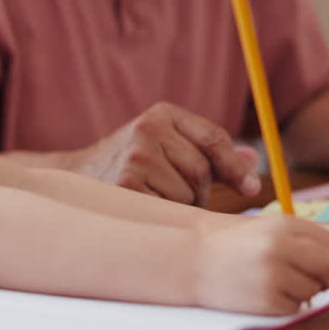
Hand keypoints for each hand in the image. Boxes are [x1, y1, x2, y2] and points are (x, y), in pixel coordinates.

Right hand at [69, 102, 261, 205]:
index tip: (251, 188)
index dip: (235, 166)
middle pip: (202, 169)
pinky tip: (144, 207)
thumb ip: (206, 153)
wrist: (76, 179)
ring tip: (154, 199)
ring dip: (180, 206)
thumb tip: (252, 161)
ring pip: (187, 193)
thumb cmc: (129, 166)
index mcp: (162, 114)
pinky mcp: (127, 183)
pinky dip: (164, 215)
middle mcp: (148, 128)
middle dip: (200, 192)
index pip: (212, 138)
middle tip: (181, 198)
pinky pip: (168, 208)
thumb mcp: (166, 147)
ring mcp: (136, 155)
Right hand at [196, 213, 328, 314]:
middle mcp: (281, 247)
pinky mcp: (266, 299)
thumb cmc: (230, 243)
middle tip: (297, 275)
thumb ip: (309, 243)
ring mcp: (273, 274)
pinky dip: (286, 305)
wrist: (189, 258)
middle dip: (319, 276)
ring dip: (300, 291)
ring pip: (313, 290)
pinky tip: (264, 294)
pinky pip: (294, 307)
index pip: (328, 243)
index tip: (304, 258)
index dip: (322, 254)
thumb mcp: (267, 232)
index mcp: (282, 225)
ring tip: (272, 282)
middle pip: (326, 267)